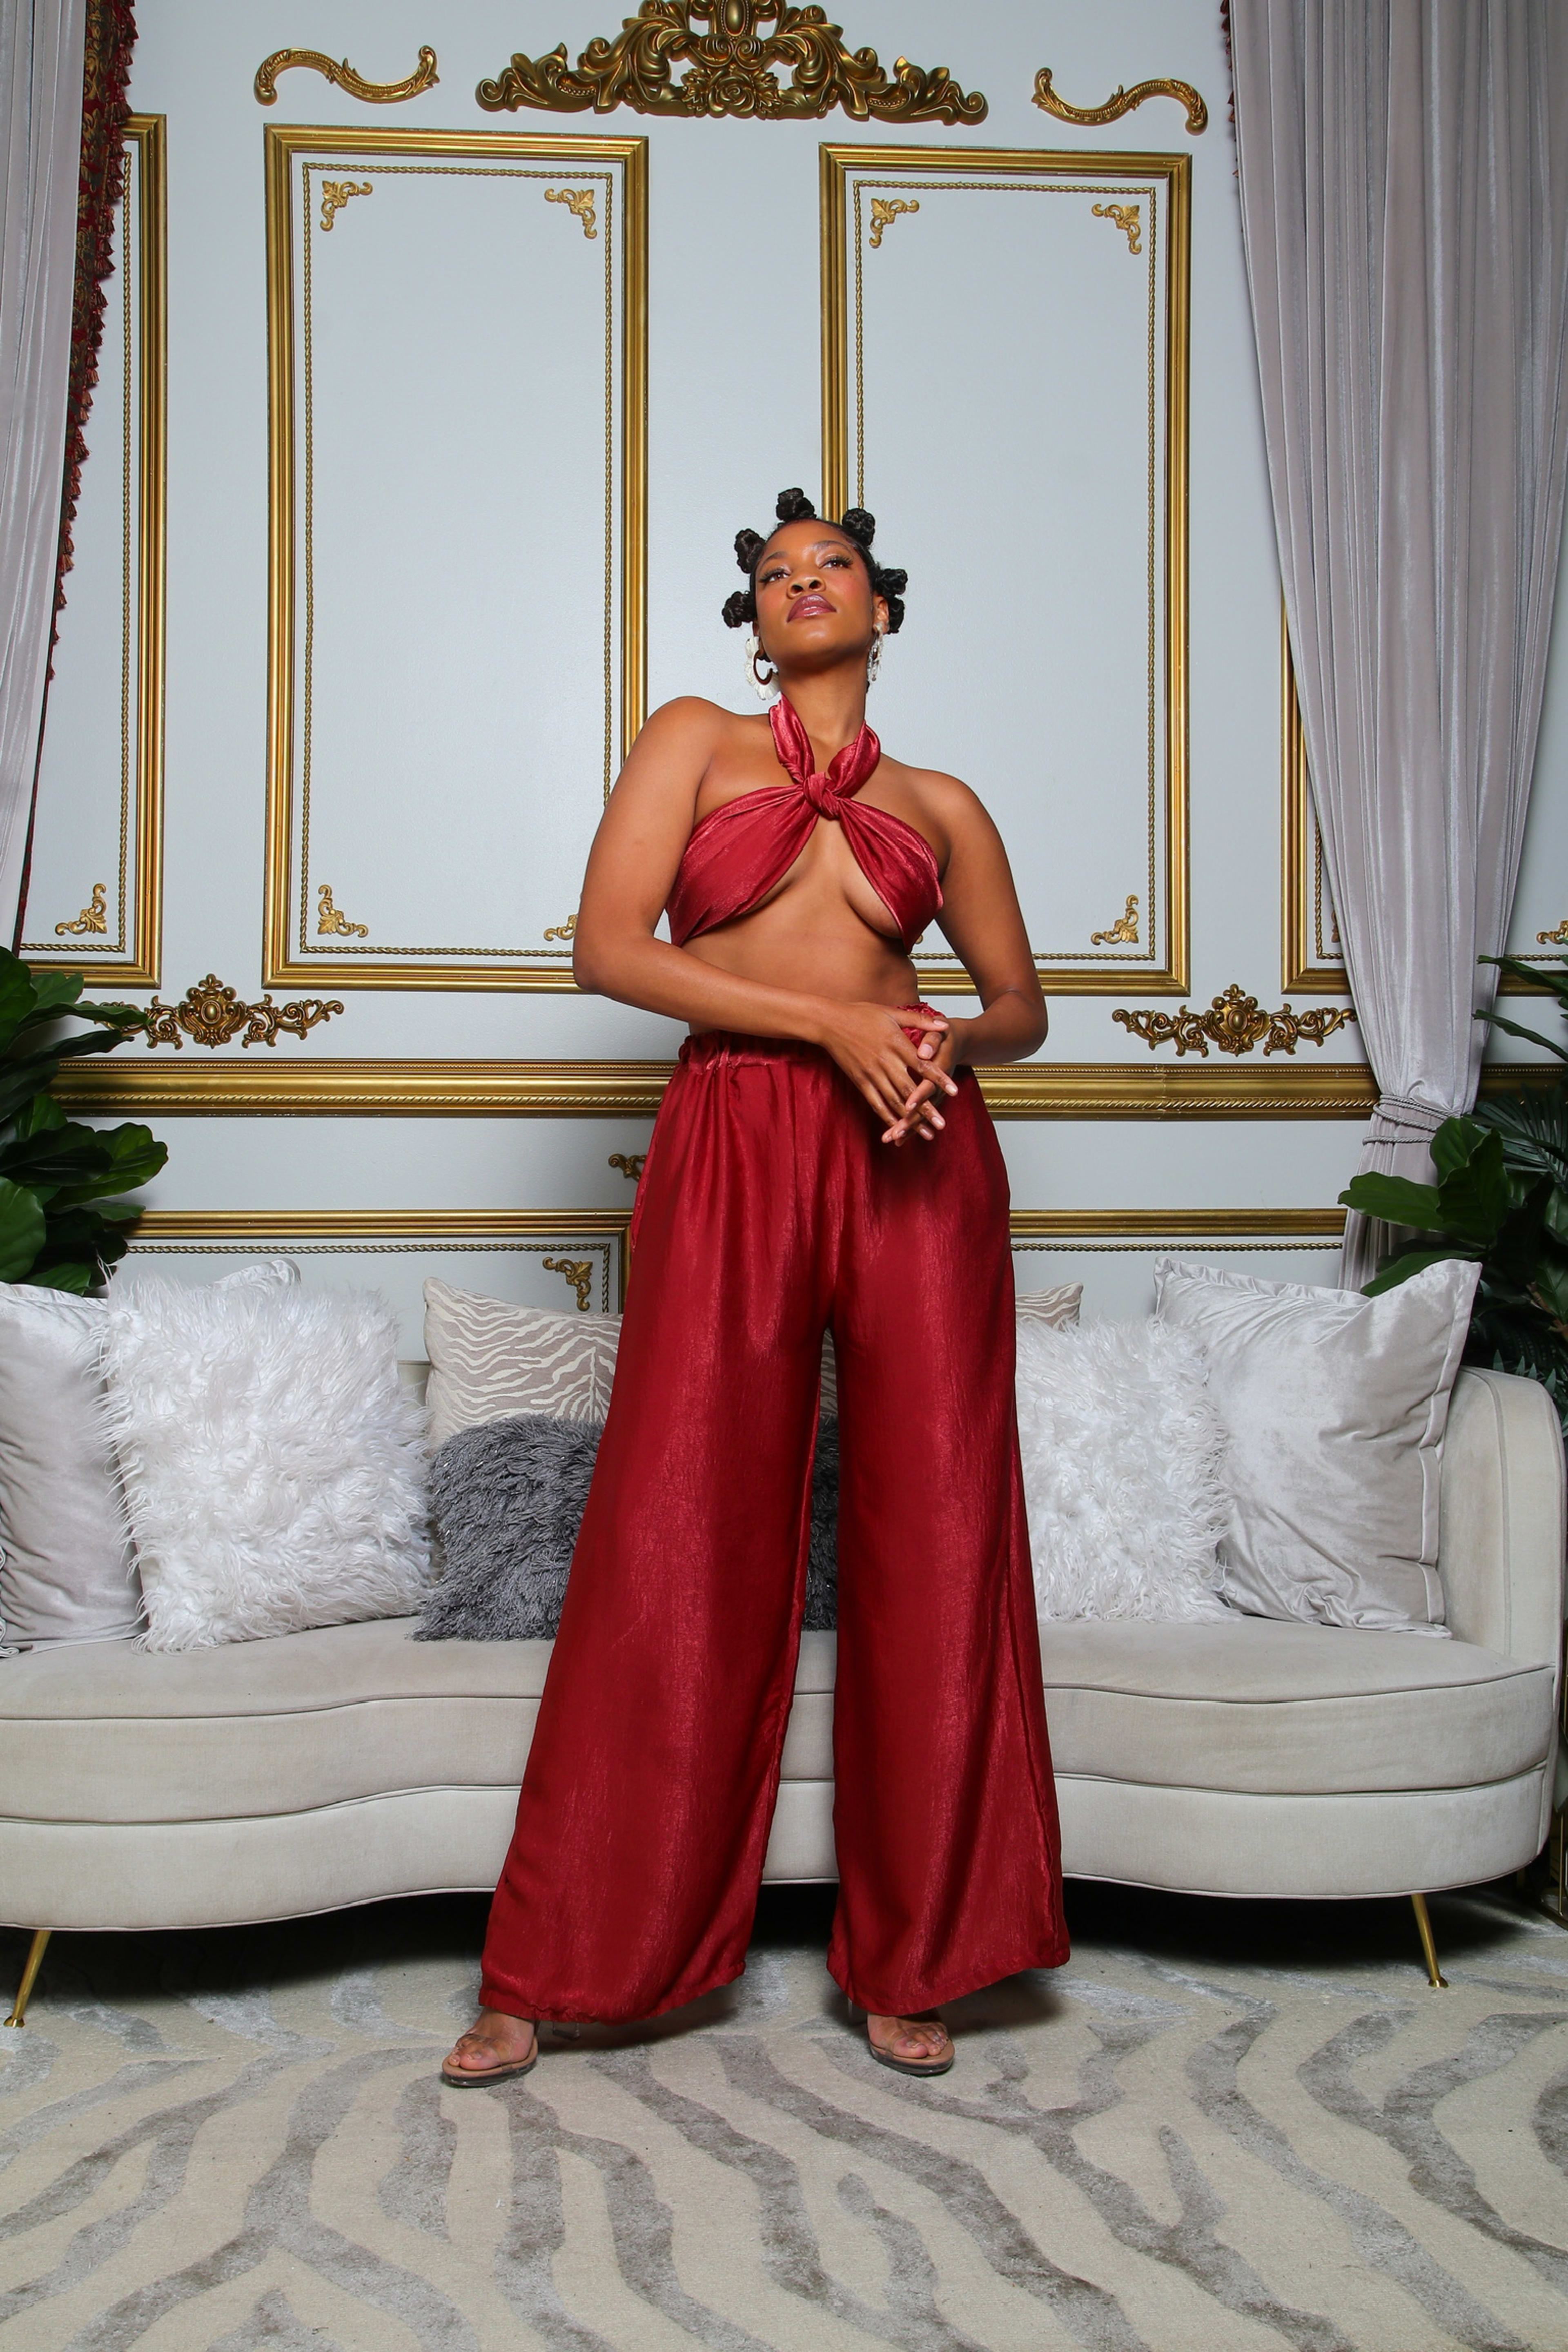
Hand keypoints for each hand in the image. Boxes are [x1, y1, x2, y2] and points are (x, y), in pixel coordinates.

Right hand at [814, 1002, 958, 1143]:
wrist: (829, 1022)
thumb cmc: (861, 1014)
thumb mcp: (892, 1013)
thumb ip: (919, 1020)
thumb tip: (943, 1025)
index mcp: (896, 1044)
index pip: (923, 1065)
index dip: (939, 1079)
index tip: (954, 1092)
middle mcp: (885, 1062)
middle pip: (910, 1090)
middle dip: (927, 1109)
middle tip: (942, 1124)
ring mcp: (871, 1074)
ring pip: (894, 1101)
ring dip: (910, 1119)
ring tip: (926, 1134)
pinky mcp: (860, 1081)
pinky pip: (875, 1103)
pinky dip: (887, 1117)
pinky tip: (898, 1128)